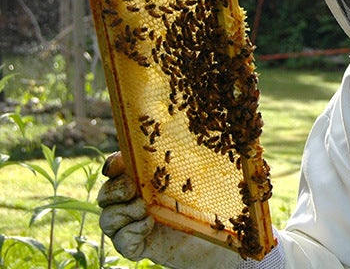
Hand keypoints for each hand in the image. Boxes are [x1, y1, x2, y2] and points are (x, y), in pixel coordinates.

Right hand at [98, 152, 241, 268]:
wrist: (215, 237)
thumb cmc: (207, 204)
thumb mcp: (198, 177)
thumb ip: (185, 159)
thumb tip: (184, 131)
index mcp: (143, 182)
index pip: (116, 170)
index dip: (112, 165)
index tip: (117, 164)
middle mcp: (132, 203)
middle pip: (105, 195)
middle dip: (114, 190)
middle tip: (133, 189)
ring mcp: (132, 226)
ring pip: (107, 219)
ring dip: (124, 212)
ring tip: (146, 210)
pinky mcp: (137, 246)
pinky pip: (120, 241)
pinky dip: (131, 233)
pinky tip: (149, 225)